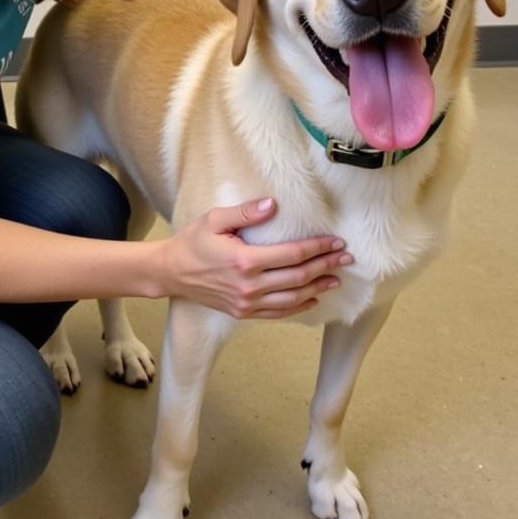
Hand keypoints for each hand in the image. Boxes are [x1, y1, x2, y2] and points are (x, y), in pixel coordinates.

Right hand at [162, 198, 350, 318]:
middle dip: (326, 266)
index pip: (292, 255)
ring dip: (318, 288)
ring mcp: (247, 303)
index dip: (318, 248)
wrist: (171, 273)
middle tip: (346, 258)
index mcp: (245, 261)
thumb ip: (245, 213)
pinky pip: (278, 313)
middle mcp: (249, 286)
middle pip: (298, 277)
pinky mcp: (243, 313)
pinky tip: (312, 298)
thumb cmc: (192, 242)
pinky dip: (299, 307)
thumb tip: (273, 205)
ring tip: (336, 278)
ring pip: (292, 299)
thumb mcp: (214, 219)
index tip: (336, 241)